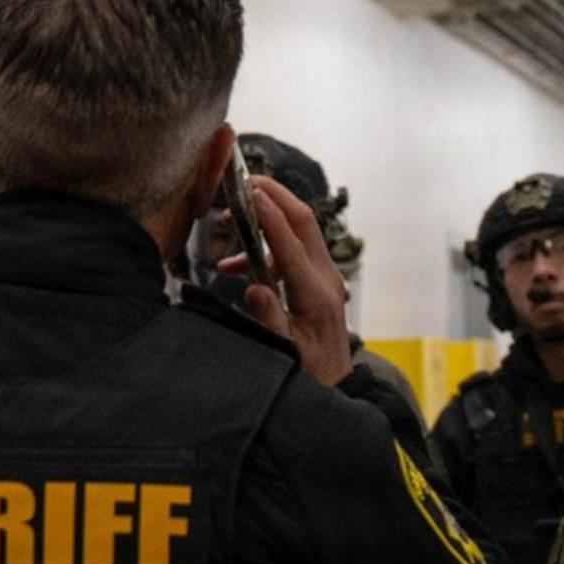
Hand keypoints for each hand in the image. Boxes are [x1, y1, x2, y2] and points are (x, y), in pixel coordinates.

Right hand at [229, 173, 351, 386]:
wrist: (334, 382)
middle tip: (242, 181)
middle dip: (274, 196)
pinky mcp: (319, 278)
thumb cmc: (310, 371)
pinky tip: (235, 266)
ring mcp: (325, 275)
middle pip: (303, 221)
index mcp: (317, 294)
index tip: (249, 192)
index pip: (292, 245)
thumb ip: (269, 318)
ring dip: (266, 219)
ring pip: (299, 230)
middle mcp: (326, 278)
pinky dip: (266, 246)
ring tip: (229, 222)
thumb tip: (252, 288)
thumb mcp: (286, 351)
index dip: (270, 216)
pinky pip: (293, 249)